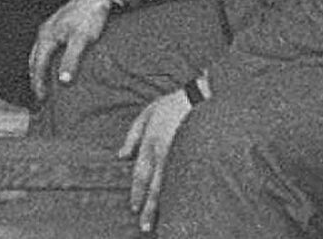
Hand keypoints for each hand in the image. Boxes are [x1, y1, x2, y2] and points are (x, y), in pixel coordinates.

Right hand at [29, 0, 116, 99]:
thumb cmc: (90, 16)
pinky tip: (53, 64)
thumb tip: (62, 81)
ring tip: (43, 84)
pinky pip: (45, 48)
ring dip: (38, 70)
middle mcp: (44, 32)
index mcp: (47, 36)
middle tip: (39, 97)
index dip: (38, 83)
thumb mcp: (82, 40)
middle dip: (35, 78)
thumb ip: (71, 60)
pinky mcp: (57, 26)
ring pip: (38, 53)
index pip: (37, 66)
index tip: (41, 99)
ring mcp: (49, 28)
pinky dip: (45, 60)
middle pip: (34, 60)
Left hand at [119, 89, 194, 231]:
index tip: (134, 209)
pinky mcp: (195, 156)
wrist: (202, 97)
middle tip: (145, 227)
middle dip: (149, 207)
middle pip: (155, 186)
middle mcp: (165, 152)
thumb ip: (132, 135)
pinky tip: (181, 207)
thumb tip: (121, 156)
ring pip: (170, 186)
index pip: (141, 174)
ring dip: (164, 206)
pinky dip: (182, 195)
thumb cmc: (172, 104)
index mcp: (151, 142)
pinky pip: (186, 180)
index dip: (137, 193)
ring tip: (160, 223)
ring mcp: (181, 156)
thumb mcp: (146, 113)